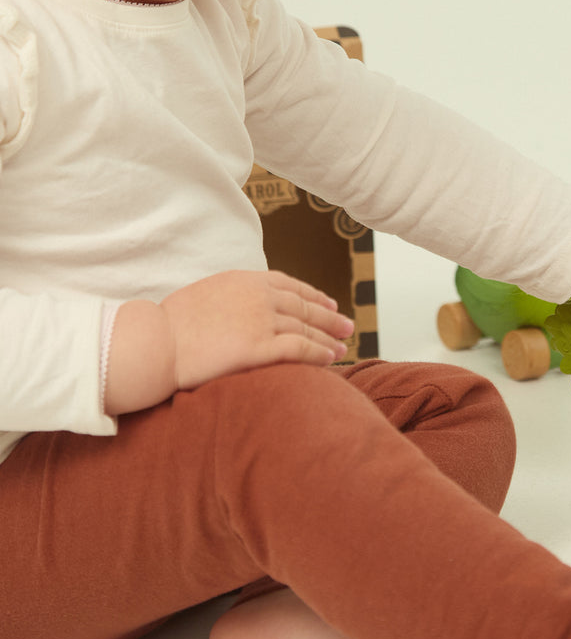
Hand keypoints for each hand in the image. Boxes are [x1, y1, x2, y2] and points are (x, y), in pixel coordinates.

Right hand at [105, 270, 354, 414]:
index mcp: (245, 279)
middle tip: (347, 326)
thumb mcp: (206, 294)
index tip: (329, 302)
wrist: (155, 342)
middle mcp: (258, 295)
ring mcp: (260, 320)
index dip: (313, 295)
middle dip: (329, 317)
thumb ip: (233, 297)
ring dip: (328, 338)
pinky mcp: (259, 347)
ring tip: (343, 347)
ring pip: (306, 328)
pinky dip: (319, 354)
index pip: (289, 284)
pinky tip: (330, 360)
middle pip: (305, 306)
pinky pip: (299, 349)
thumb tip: (245, 307)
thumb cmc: (170, 325)